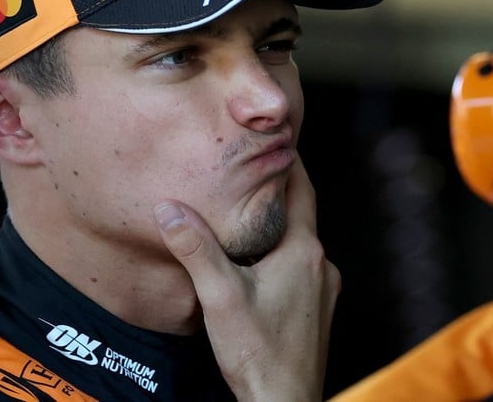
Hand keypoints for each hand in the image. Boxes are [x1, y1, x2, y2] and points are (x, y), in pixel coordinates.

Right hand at [154, 158, 340, 401]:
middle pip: (302, 213)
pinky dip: (283, 255)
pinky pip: (302, 268)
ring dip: (279, 226)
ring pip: (301, 242)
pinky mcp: (317, 309)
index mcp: (303, 250)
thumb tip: (170, 208)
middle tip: (250, 173)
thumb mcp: (220, 296)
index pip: (301, 188)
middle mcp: (321, 264)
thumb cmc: (258, 353)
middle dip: (277, 192)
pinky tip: (258, 266)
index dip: (287, 161)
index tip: (271, 140)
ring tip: (248, 216)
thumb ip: (196, 249)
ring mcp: (323, 288)